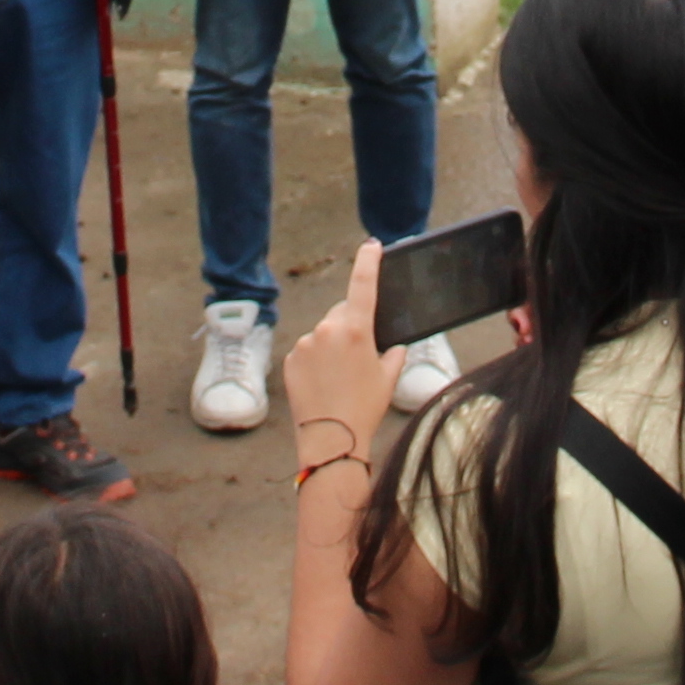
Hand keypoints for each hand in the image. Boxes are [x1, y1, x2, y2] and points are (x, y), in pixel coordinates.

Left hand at [281, 243, 395, 453]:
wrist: (331, 439)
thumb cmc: (364, 409)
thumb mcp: (388, 378)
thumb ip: (393, 355)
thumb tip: (394, 347)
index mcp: (356, 329)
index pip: (363, 284)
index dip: (368, 262)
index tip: (371, 246)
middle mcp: (327, 330)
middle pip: (342, 314)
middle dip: (350, 326)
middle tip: (358, 357)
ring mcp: (305, 344)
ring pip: (323, 335)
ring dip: (331, 347)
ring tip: (339, 379)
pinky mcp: (290, 359)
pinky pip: (307, 351)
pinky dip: (315, 361)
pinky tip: (323, 384)